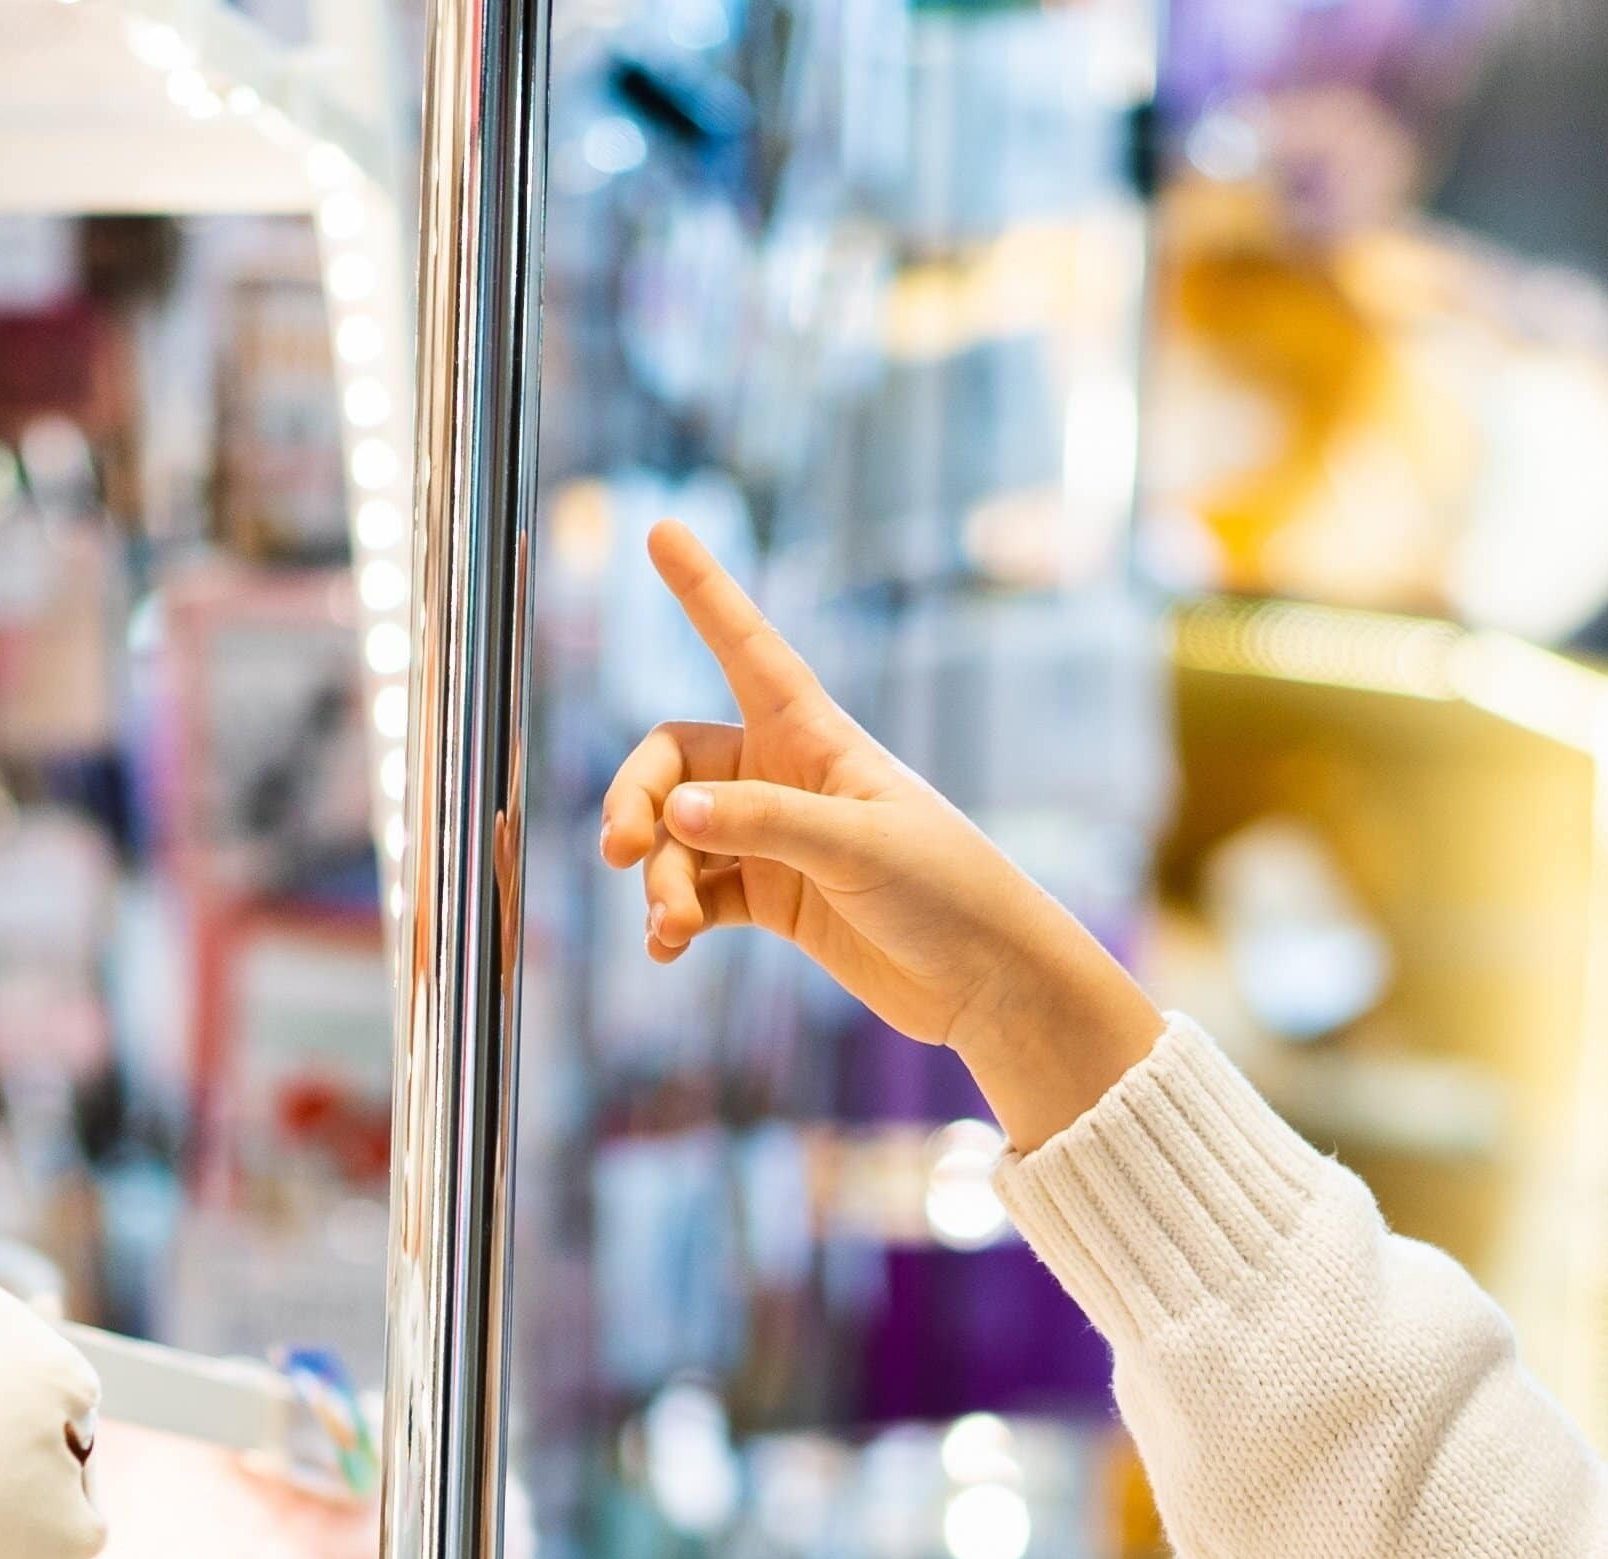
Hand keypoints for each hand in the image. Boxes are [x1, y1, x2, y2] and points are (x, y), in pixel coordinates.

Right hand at [593, 523, 1162, 1150]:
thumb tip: (674, 812)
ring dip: (660, 879)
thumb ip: (766, 824)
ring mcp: (774, 839)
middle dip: (637, 799)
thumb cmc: (945, 890)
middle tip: (621, 850)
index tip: (663, 530)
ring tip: (670, 926)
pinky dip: (672, 918)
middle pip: (674, 762)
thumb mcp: (858, 847)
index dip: (705, 591)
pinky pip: (696, 894)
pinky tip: (666, 949)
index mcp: (814, 737)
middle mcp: (784, 778)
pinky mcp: (774, 898)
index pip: (746, 647)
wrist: (987, 979)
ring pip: (679, 838)